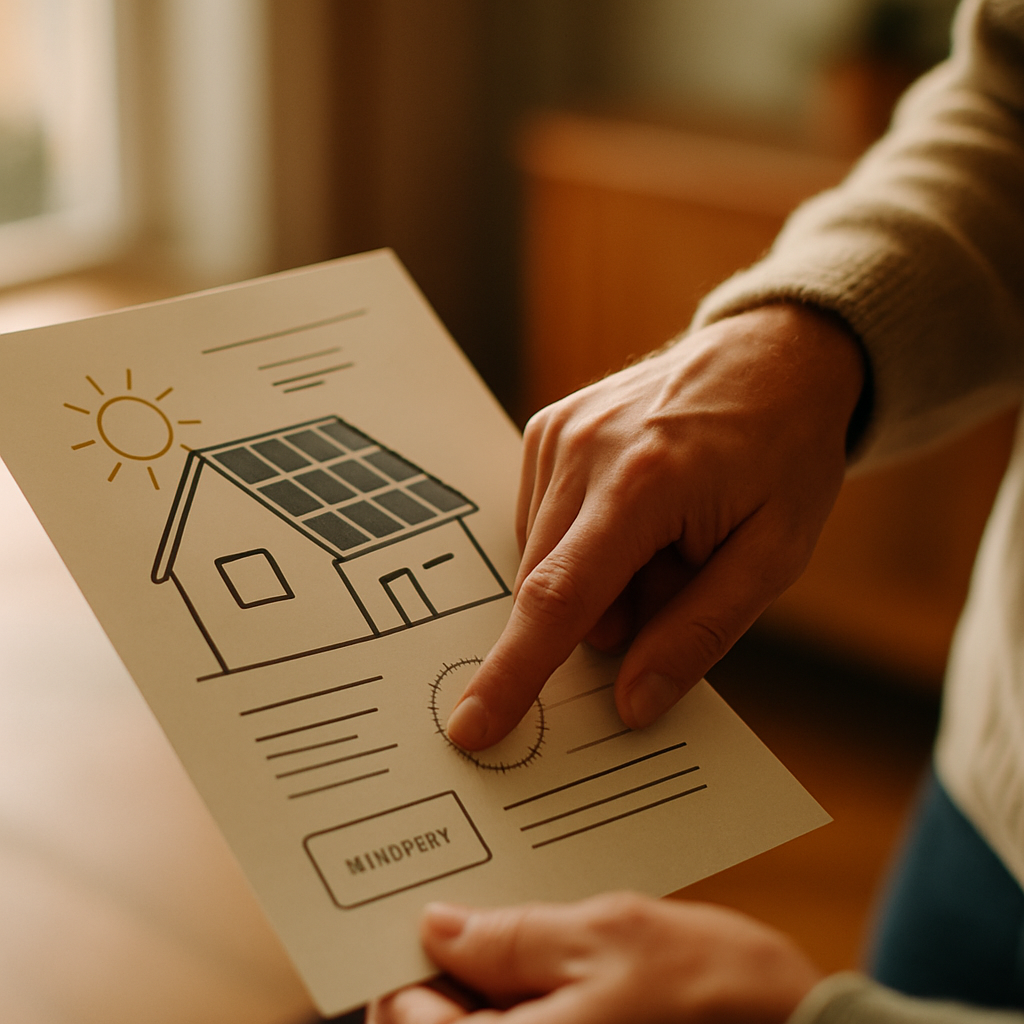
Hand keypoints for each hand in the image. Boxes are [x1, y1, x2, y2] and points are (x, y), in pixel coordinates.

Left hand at [368, 893, 821, 1023]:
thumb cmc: (714, 996)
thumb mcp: (606, 937)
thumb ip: (511, 936)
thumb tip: (438, 927)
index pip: (406, 1017)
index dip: (413, 961)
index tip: (437, 913)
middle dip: (457, 973)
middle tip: (489, 914)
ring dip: (498, 987)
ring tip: (537, 938)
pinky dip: (532, 1004)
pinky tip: (562, 968)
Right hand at [447, 303, 864, 748]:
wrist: (772, 357)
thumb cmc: (783, 454)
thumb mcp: (772, 554)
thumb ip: (696, 633)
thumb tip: (630, 703)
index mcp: (644, 482)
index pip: (560, 600)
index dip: (514, 673)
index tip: (473, 727)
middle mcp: (584, 450)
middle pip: (546, 584)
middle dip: (597, 617)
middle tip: (670, 584)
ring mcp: (558, 432)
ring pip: (539, 557)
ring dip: (591, 577)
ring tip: (661, 539)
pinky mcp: (547, 427)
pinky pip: (538, 520)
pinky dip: (578, 542)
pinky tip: (629, 515)